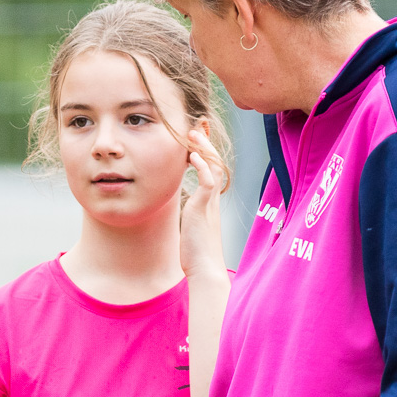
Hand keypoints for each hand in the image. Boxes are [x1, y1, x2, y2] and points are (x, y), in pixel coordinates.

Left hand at [180, 126, 226, 282]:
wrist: (205, 271)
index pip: (211, 170)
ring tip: (194, 133)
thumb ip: (188, 216)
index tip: (197, 136)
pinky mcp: (204, 209)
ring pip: (214, 167)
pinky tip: (193, 156)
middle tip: (198, 125)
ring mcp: (209, 203)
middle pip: (215, 162)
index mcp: (208, 203)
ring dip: (204, 149)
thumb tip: (181, 212)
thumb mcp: (190, 229)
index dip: (205, 152)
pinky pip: (208, 181)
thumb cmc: (197, 255)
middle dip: (207, 143)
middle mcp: (212, 200)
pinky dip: (202, 166)